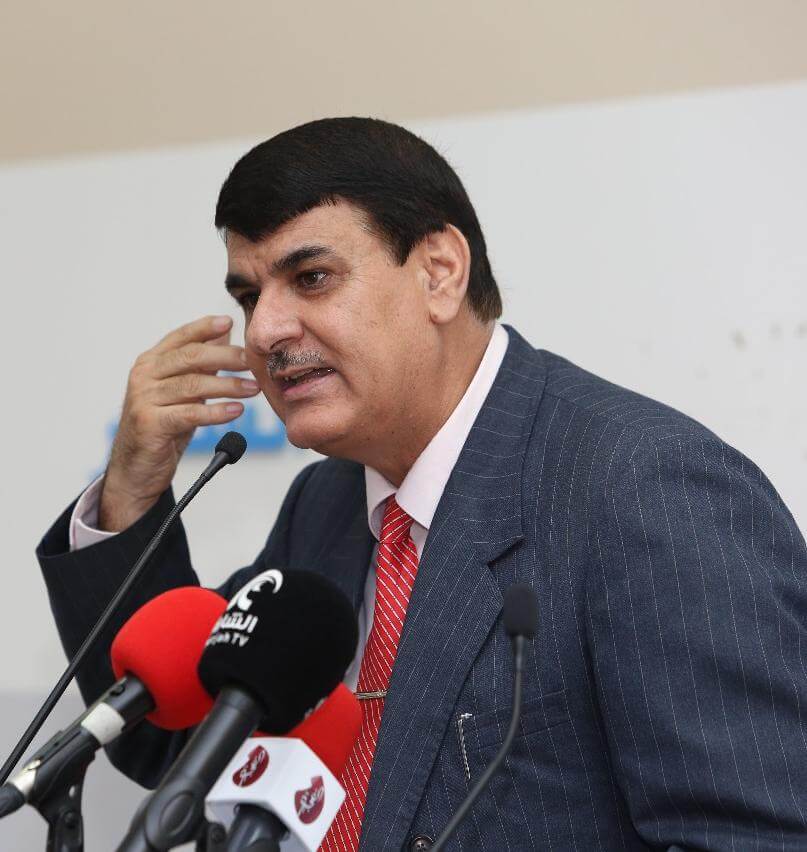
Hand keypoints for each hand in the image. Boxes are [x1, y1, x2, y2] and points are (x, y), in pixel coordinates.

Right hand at [98, 315, 259, 530]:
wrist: (136, 469)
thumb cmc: (162, 427)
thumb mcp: (182, 391)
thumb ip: (200, 364)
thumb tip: (224, 334)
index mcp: (151, 363)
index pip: (180, 337)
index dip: (204, 328)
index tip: (229, 321)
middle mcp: (144, 375)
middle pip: (190, 357)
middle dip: (225, 357)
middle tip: (250, 362)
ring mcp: (143, 398)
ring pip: (193, 385)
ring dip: (228, 386)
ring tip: (253, 389)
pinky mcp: (149, 423)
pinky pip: (189, 413)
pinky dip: (216, 411)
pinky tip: (236, 411)